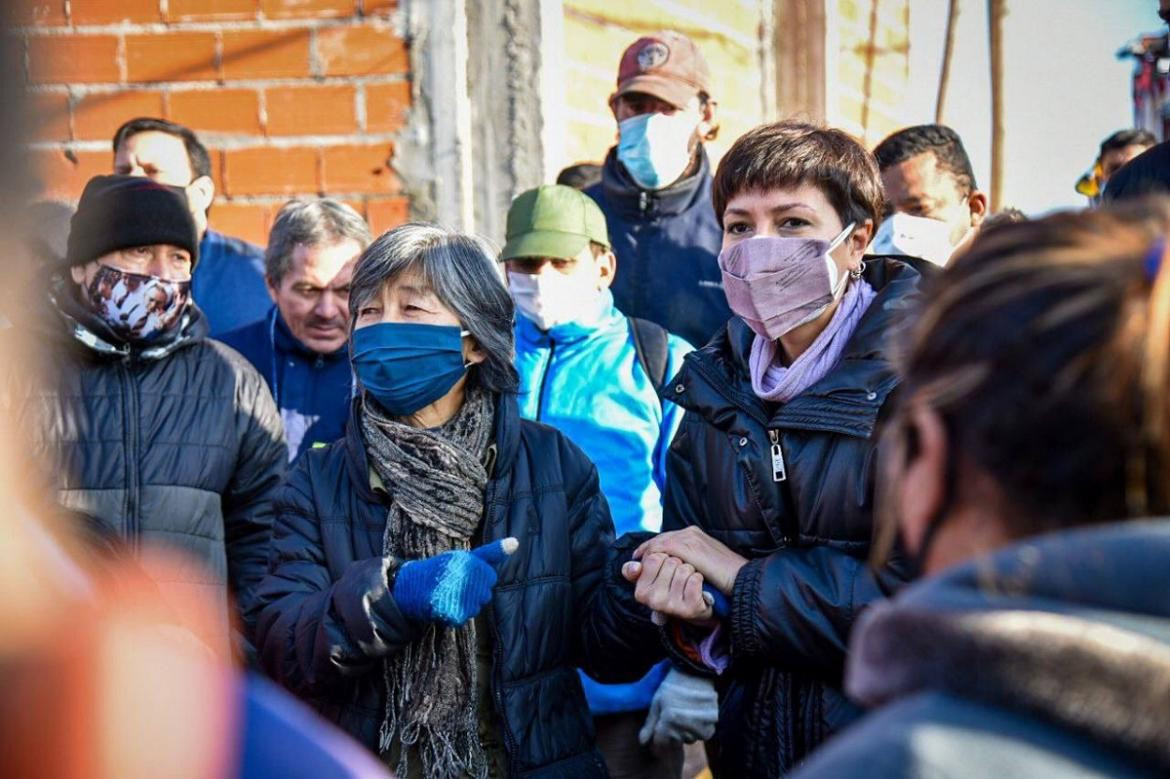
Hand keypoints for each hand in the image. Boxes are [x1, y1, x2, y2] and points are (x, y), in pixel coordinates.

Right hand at [392, 538, 517, 625]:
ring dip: (465, 605)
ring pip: (476, 607)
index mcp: (470, 561)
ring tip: (447, 595)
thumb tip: (516, 542)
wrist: (409, 585)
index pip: (490, 577)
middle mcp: (466, 577)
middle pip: (485, 594)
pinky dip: (454, 616)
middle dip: (473, 592)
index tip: (464, 575)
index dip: (478, 579)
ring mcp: (459, 595)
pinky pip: (464, 618)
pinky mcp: (453, 611)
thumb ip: (491, 553)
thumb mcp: (465, 557)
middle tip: (453, 586)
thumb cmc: (441, 570)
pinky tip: (443, 605)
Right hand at [622, 553, 713, 623]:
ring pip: (684, 570)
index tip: (663, 567)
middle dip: (677, 563)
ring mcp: (671, 607)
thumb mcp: (649, 578)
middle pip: (670, 562)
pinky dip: (698, 578)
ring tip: (686, 581)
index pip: (653, 558)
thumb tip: (635, 566)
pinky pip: (695, 579)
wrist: (692, 606)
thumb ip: (634, 569)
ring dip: (689, 570)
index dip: (662, 557)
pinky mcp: (689, 609)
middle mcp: (653, 601)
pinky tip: (696, 586)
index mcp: (640, 592)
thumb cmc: (669, 587)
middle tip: (676, 577)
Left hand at [634, 527, 747, 595]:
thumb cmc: (723, 579)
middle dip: (646, 553)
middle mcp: (691, 532)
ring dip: (647, 557)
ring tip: (639, 570)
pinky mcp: (689, 546)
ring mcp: (690, 538)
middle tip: (636, 567)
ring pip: (658, 543)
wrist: (741, 579)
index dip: (651, 549)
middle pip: (659, 539)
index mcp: (695, 535)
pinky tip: (647, 569)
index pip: (665, 538)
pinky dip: (652, 558)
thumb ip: (685, 565)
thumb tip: (670, 573)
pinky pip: (662, 549)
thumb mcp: (700, 569)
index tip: (641, 561)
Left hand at [639, 669, 718, 747]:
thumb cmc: (672, 686)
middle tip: (672, 716)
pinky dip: (698, 728)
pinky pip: (704, 733)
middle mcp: (686, 724)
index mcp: (669, 720)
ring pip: (690, 738)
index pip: (660, 742)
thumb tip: (642, 742)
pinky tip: (694, 716)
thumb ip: (650, 724)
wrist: (695, 670)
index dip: (657, 736)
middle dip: (671, 732)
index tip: (659, 726)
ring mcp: (701, 724)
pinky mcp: (713, 721)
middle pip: (676, 741)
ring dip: (685, 731)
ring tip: (684, 714)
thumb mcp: (656, 702)